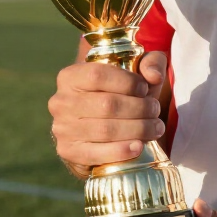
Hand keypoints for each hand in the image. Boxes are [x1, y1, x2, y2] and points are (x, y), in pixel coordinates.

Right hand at [47, 51, 166, 177]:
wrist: (103, 127)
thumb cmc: (121, 92)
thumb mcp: (136, 70)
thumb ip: (150, 63)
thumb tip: (154, 76)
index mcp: (70, 76)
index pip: (97, 75)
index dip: (127, 82)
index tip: (145, 88)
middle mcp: (61, 102)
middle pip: (106, 104)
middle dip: (139, 108)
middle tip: (155, 110)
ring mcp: (62, 128)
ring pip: (105, 129)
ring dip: (137, 129)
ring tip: (155, 128)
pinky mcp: (68, 152)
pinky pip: (95, 153)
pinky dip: (120, 151)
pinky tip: (138, 147)